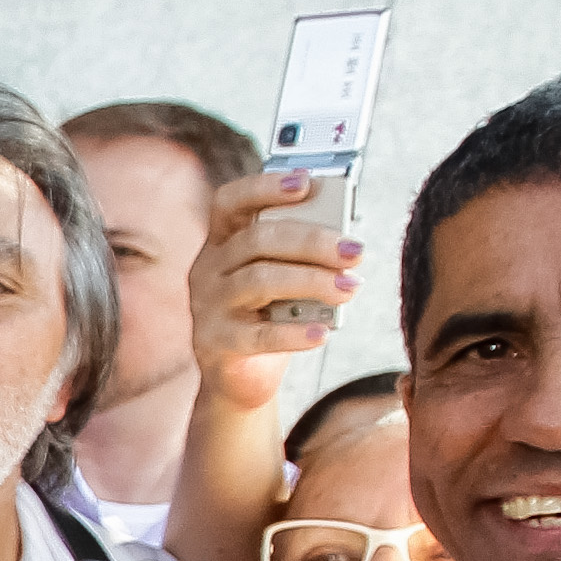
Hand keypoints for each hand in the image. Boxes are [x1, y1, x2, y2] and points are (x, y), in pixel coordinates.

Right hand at [191, 168, 363, 416]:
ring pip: (259, 280)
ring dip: (312, 281)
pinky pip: (258, 335)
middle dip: (312, 241)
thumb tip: (347, 238)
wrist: (239, 377)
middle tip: (355, 251)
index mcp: (221, 243)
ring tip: (349, 288)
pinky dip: (295, 333)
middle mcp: (207, 269)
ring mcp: (206, 307)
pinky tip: (322, 332)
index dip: (265, 187)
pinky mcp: (214, 344)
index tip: (306, 182)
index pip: (230, 201)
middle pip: (257, 240)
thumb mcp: (281, 277)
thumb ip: (299, 255)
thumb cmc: (268, 316)